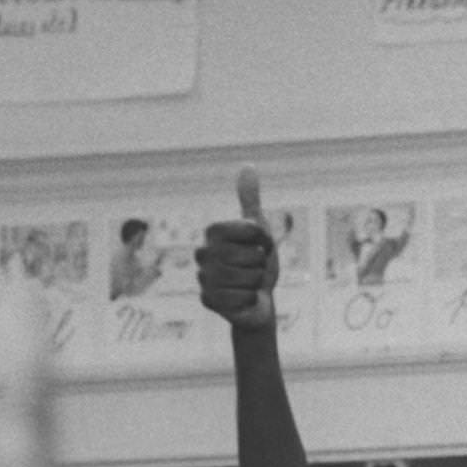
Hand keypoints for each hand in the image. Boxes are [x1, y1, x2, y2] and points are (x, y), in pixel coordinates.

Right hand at [196, 165, 278, 330]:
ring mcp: (203, 277)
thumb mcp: (259, 229)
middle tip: (254, 268)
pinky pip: (240, 298)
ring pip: (247, 279)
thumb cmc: (257, 262)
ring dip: (256, 283)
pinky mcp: (208, 300)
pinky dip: (249, 299)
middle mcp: (203, 252)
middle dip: (261, 265)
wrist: (257, 300)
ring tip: (249, 283)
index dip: (264, 240)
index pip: (252, 231)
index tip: (260, 246)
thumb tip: (247, 166)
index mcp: (213, 232)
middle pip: (251, 257)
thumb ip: (250, 200)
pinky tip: (243, 298)